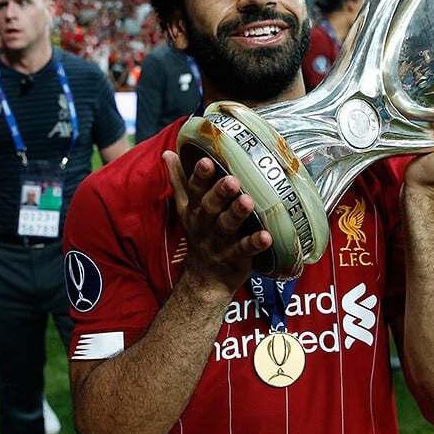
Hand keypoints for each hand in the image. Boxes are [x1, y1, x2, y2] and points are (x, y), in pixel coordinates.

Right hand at [162, 150, 271, 297]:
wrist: (204, 279)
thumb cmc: (201, 234)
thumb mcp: (186, 208)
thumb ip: (179, 181)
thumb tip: (167, 153)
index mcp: (195, 210)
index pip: (194, 190)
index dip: (200, 176)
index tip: (206, 161)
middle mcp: (205, 225)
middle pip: (210, 207)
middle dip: (220, 193)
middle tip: (232, 180)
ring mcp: (220, 242)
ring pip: (227, 226)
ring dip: (237, 214)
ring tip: (247, 202)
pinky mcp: (235, 258)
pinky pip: (245, 250)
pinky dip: (255, 244)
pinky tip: (266, 236)